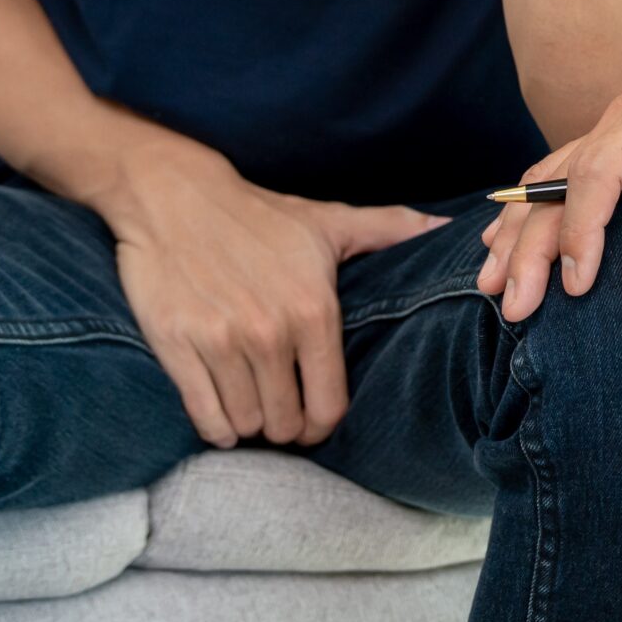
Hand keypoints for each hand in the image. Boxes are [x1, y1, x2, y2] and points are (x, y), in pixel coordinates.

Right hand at [97, 141, 442, 448]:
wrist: (175, 196)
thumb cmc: (259, 214)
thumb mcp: (329, 221)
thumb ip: (391, 228)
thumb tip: (446, 225)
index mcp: (314, 311)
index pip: (329, 407)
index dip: (324, 423)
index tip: (315, 416)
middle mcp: (270, 332)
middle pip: (286, 424)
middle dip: (285, 424)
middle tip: (279, 407)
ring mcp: (221, 342)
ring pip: (245, 425)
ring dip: (248, 422)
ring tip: (251, 403)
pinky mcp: (177, 346)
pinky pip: (203, 417)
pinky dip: (214, 425)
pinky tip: (220, 409)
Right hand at [476, 90, 621, 321]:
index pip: (600, 171)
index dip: (579, 231)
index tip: (575, 288)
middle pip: (563, 179)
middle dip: (532, 244)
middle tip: (516, 305)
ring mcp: (618, 129)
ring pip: (550, 180)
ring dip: (518, 233)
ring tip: (493, 284)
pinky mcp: (613, 149)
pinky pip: (558, 179)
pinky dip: (530, 215)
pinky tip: (501, 246)